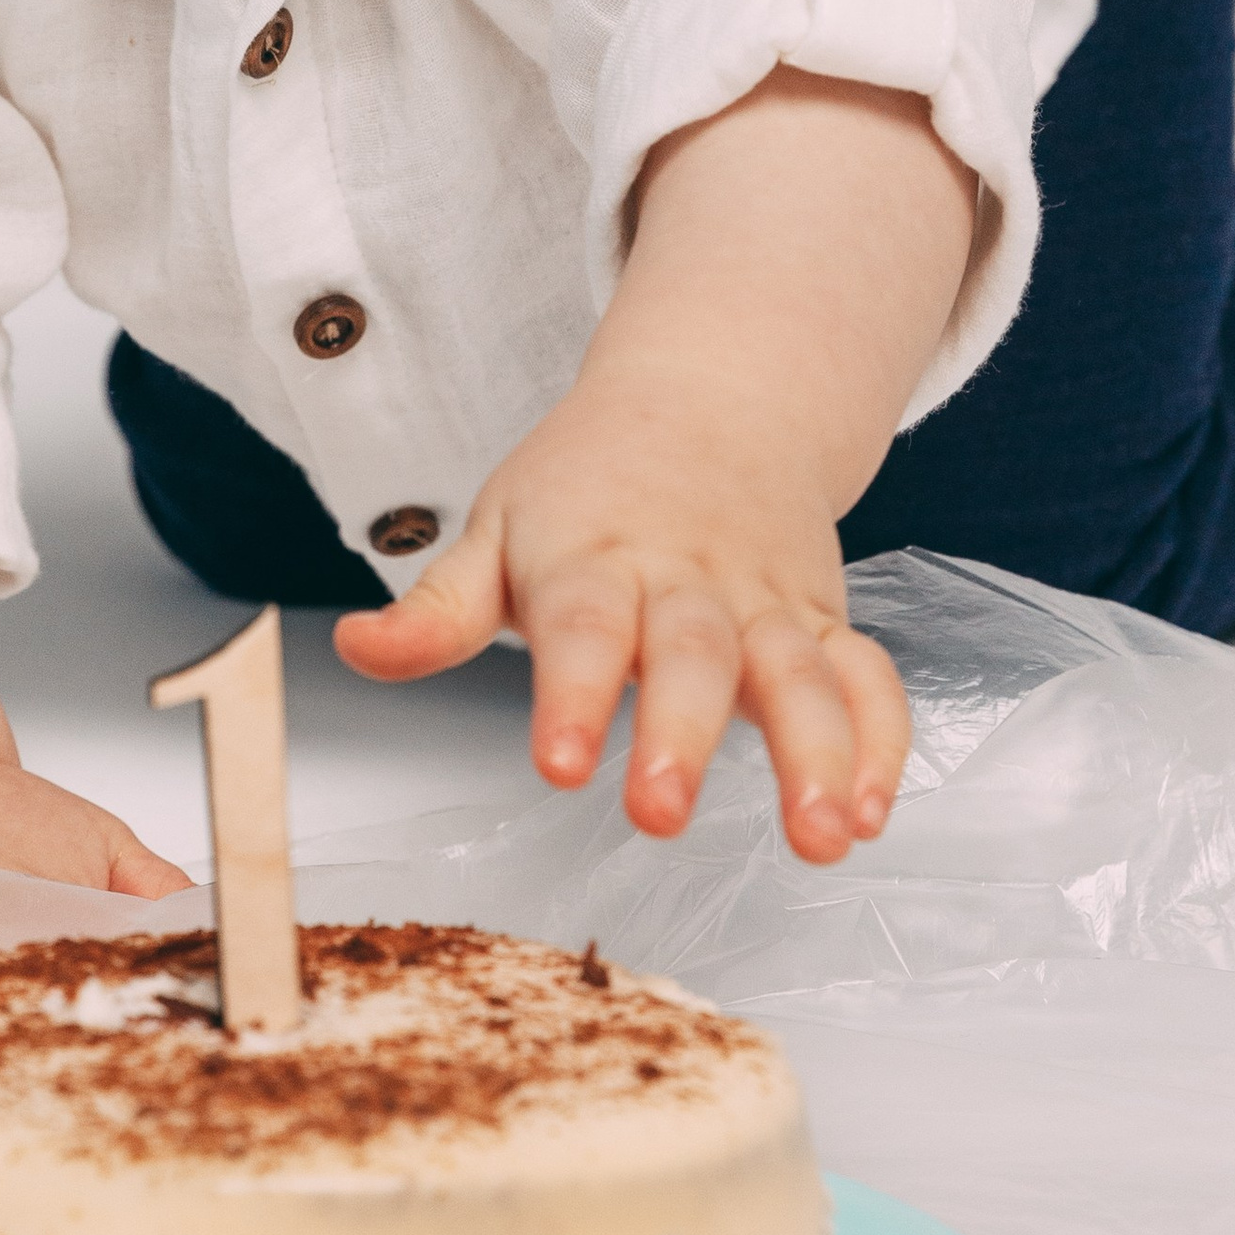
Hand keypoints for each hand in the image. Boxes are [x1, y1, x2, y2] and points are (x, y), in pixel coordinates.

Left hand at [335, 368, 909, 864]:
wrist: (708, 399)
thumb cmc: (585, 485)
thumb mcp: (497, 528)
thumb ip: (437, 608)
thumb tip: (354, 648)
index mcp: (594, 558)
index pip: (579, 626)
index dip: (570, 694)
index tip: (558, 763)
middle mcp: (686, 580)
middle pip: (692, 655)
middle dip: (682, 734)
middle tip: (661, 811)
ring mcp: (763, 601)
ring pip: (800, 672)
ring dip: (819, 753)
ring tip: (826, 835)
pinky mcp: (820, 618)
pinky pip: (865, 673)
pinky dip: (880, 737)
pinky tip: (874, 810)